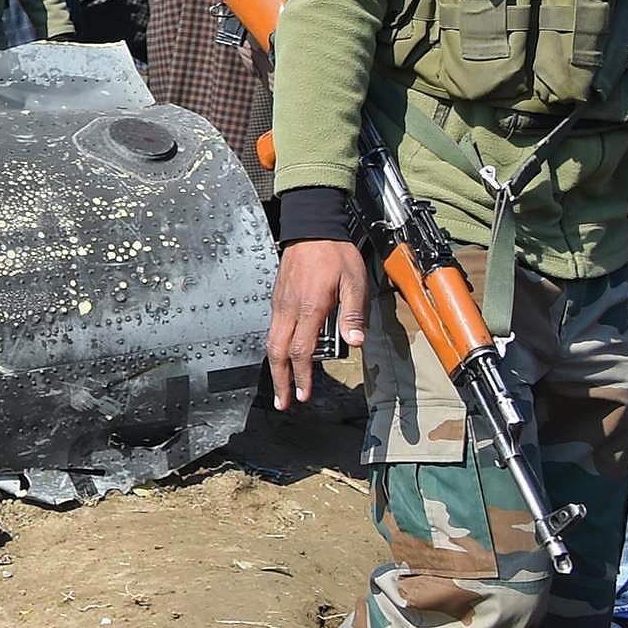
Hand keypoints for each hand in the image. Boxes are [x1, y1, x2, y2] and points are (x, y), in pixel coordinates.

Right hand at [265, 238, 367, 406]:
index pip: (302, 351)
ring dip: (276, 368)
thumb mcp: (354, 281)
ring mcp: (280, 303)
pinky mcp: (277, 298)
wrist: (312, 226)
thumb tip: (356, 342)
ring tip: (281, 386)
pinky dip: (276, 349)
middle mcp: (289, 309)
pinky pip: (273, 329)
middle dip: (281, 380)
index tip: (305, 394)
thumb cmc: (335, 253)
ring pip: (272, 342)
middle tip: (283, 402)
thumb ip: (353, 313)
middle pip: (278, 353)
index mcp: (310, 308)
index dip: (303, 376)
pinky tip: (283, 356)